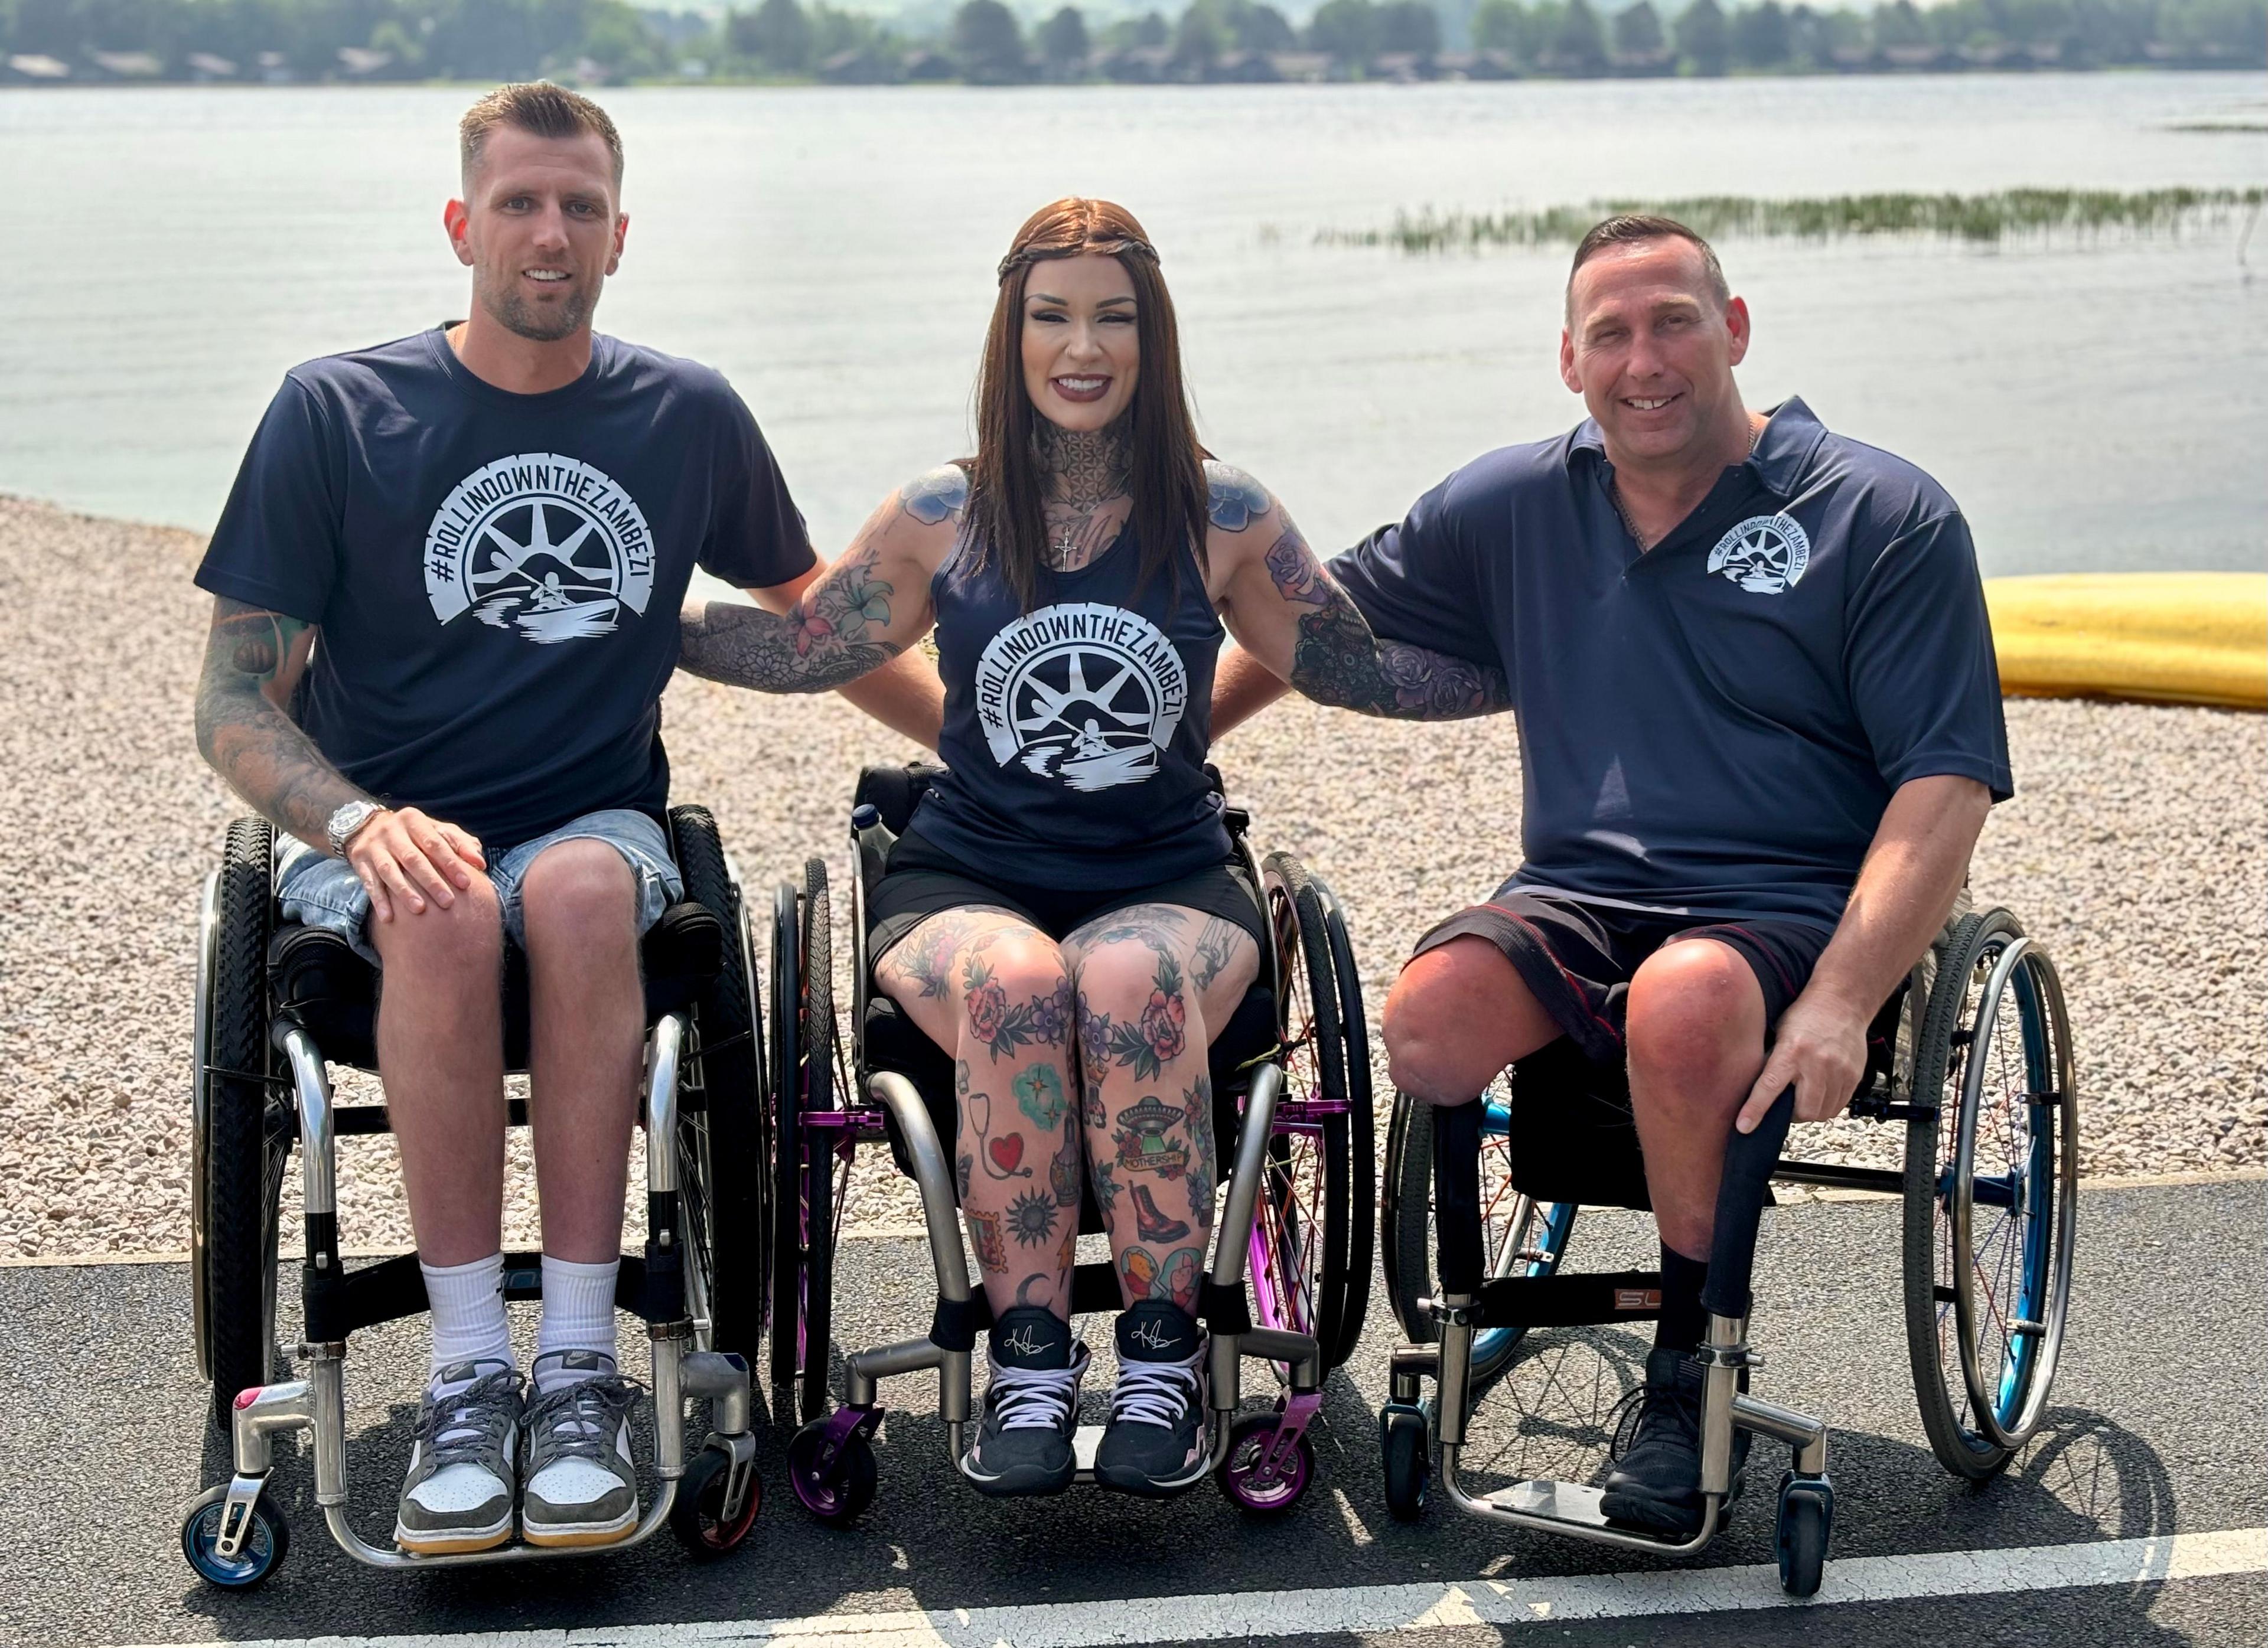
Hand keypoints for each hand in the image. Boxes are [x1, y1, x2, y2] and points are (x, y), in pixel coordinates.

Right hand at [343, 806, 485, 921]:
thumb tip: (480, 861)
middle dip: (432, 881)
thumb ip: (459, 843)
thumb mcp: (435, 830)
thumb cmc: (414, 834)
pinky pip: (369, 883)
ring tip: (420, 910)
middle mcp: (391, 831)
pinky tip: (388, 918)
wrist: (368, 826)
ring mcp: (374, 846)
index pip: (435, 843)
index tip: (466, 883)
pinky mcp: (359, 860)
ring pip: (389, 871)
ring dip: (405, 892)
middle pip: (413, 859)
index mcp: (414, 820)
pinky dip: (379, 901)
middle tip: (448, 903)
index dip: (451, 863)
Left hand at [1736, 989, 1869, 1132]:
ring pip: (1822, 1112)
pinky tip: (1820, 1091)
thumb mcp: (1779, 1033)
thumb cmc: (1806, 1015)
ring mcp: (1839, 1071)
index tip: (1744, 1127)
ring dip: (1810, 1111)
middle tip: (1787, 1103)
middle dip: (1792, 1114)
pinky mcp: (1854, 1076)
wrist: (1842, 1002)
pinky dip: (1827, 1105)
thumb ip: (1771, 1061)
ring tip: (1804, 1095)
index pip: (1769, 1088)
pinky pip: (1839, 1105)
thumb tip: (1755, 1089)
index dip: (1755, 1111)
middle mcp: (1817, 1063)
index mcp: (1791, 1051)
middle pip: (1803, 1111)